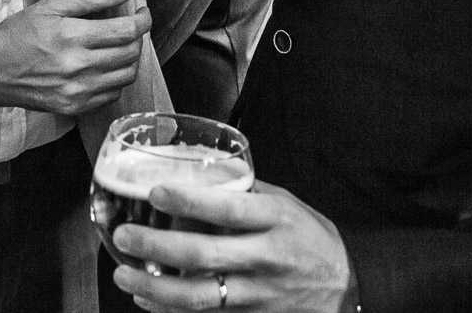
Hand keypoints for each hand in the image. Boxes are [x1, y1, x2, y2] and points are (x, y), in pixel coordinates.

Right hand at [0, 0, 149, 115]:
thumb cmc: (17, 35)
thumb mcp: (50, 6)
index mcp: (73, 36)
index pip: (127, 30)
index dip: (143, 20)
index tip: (143, 13)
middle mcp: (79, 66)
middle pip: (130, 53)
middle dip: (138, 37)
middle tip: (130, 28)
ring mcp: (78, 90)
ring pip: (126, 75)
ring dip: (130, 59)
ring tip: (120, 47)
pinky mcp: (75, 106)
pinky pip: (112, 94)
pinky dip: (116, 79)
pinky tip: (105, 67)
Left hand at [112, 180, 356, 312]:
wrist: (347, 285)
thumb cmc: (310, 237)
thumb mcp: (285, 202)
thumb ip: (243, 190)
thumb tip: (197, 173)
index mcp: (275, 219)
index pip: (229, 209)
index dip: (189, 202)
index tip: (155, 193)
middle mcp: (267, 258)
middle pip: (205, 255)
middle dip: (157, 247)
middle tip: (125, 237)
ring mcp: (260, 294)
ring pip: (201, 296)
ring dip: (156, 289)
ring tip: (124, 276)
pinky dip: (172, 312)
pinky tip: (148, 302)